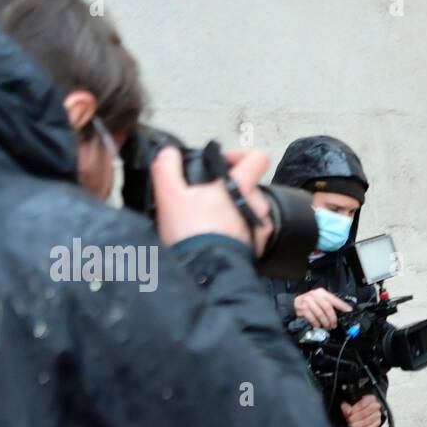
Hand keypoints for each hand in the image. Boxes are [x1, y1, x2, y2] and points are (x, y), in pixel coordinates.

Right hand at [151, 146, 272, 253]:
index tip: (223, 162)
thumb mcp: (169, 195)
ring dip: (236, 210)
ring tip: (213, 218)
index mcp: (239, 187)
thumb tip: (169, 153)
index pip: (257, 158)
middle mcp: (256, 207)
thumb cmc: (192, 235)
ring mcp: (259, 229)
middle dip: (231, 187)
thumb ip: (167, 168)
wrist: (206, 273)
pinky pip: (253, 233)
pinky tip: (222, 235)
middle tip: (208, 196)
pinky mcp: (257, 249)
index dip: (241, 154)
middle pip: (251, 185)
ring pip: (253, 209)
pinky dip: (240, 231)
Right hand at [294, 289, 352, 328]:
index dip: (342, 305)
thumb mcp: (320, 299)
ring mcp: (308, 301)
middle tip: (334, 324)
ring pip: (320, 313)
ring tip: (327, 326)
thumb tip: (343, 311)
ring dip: (325, 322)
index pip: (334, 299)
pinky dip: (316, 323)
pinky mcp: (302, 308)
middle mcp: (314, 295)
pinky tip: (318, 325)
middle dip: (332, 318)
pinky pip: (312, 318)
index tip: (348, 310)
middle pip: (327, 307)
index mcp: (322, 292)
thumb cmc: (310, 302)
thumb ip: (330, 304)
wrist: (295, 303)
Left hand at [341, 396, 382, 426]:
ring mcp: (377, 415)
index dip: (355, 409)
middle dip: (356, 418)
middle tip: (349, 420)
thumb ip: (347, 407)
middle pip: (366, 412)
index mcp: (370, 398)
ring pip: (369, 421)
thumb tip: (348, 412)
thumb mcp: (349, 404)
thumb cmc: (356, 407)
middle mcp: (376, 406)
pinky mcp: (377, 423)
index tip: (349, 413)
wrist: (361, 412)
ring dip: (359, 424)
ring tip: (352, 425)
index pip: (363, 403)